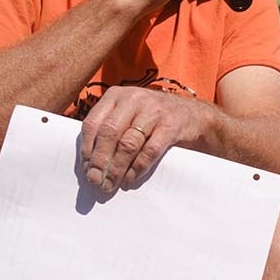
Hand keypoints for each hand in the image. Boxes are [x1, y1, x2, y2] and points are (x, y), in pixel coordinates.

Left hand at [79, 86, 210, 195]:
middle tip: (95, 181)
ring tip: (111, 184)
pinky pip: (150, 150)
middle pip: (109, 133)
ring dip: (117, 168)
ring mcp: (153, 110)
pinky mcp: (171, 124)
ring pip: (128, 143)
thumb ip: (109, 128)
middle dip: (100, 161)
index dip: (87, 148)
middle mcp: (133, 99)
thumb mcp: (128, 113)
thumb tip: (89, 163)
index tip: (86, 169)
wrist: (192, 114)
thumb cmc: (152, 118)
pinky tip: (131, 179)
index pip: (93, 123)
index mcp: (116, 95)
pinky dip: (138, 168)